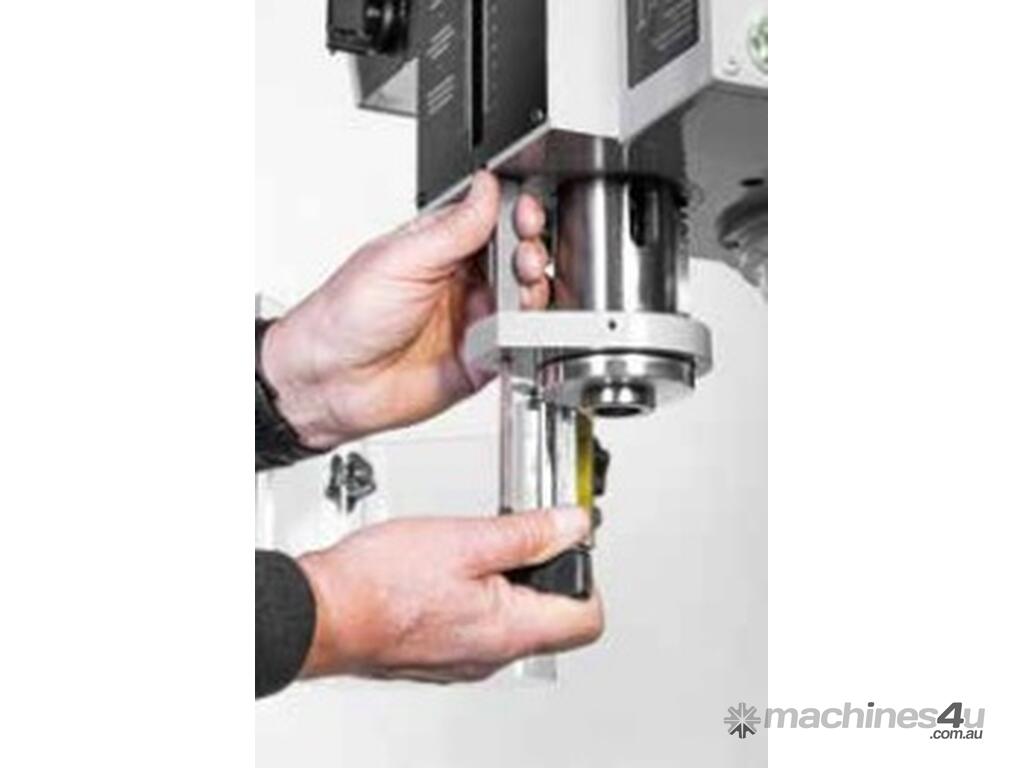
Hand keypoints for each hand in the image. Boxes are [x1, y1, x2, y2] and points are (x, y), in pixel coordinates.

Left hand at [262, 171, 549, 448]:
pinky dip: (520, 338)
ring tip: (520, 292)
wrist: (328, 381)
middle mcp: (458, 282)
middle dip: (530, 253)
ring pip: (523, 302)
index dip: (516, 216)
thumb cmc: (344, 316)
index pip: (492, 221)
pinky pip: (514, 346)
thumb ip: (453, 228)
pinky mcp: (478, 360)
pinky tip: (508, 329)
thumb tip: (487, 187)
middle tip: (524, 258)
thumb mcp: (401, 259)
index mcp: (439, 247)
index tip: (526, 216)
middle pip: (516, 259)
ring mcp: (470, 321)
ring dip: (532, 293)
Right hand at [297, 507, 602, 682]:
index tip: (568, 541)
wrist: (321, 612)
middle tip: (525, 534)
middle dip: (547, 571)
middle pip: (553, 619)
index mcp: (509, 629)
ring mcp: (465, 657)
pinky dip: (478, 593)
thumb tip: (574, 525)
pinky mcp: (441, 652)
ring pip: (513, 619)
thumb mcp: (466, 539)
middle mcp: (492, 654)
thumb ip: (528, 533)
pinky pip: (479, 624)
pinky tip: (451, 567)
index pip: (587, 618)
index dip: (586, 573)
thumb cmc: (379, 584)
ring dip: (509, 579)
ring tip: (480, 545)